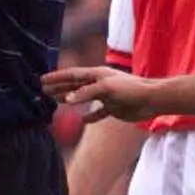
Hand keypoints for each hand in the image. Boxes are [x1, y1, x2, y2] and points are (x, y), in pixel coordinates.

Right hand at [42, 65, 160, 123]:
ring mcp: (106, 96)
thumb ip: (86, 93)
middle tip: (44, 90)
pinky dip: (89, 116)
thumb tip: (67, 99)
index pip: (72, 74)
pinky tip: (82, 120)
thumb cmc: (131, 89)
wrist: (152, 100)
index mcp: (97, 74)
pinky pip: (97, 112)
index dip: (57, 77)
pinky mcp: (113, 108)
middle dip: (60, 87)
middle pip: (75, 84)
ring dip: (70, 98)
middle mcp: (99, 84)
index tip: (43, 80)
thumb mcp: (106, 89)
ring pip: (83, 97)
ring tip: (57, 100)